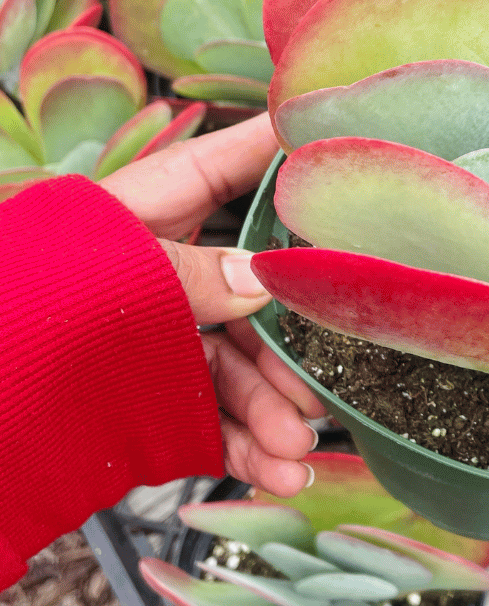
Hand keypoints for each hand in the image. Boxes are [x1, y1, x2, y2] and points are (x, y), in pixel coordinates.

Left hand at [101, 113, 325, 495]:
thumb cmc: (22, 301)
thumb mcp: (107, 273)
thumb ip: (189, 275)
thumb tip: (264, 278)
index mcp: (148, 214)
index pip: (228, 166)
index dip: (282, 148)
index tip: (340, 132)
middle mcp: (168, 274)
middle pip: (255, 293)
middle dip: (294, 339)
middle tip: (324, 373)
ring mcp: (163, 340)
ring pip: (241, 367)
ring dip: (275, 411)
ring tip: (295, 447)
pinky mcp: (153, 400)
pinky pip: (213, 421)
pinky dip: (248, 450)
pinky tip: (278, 473)